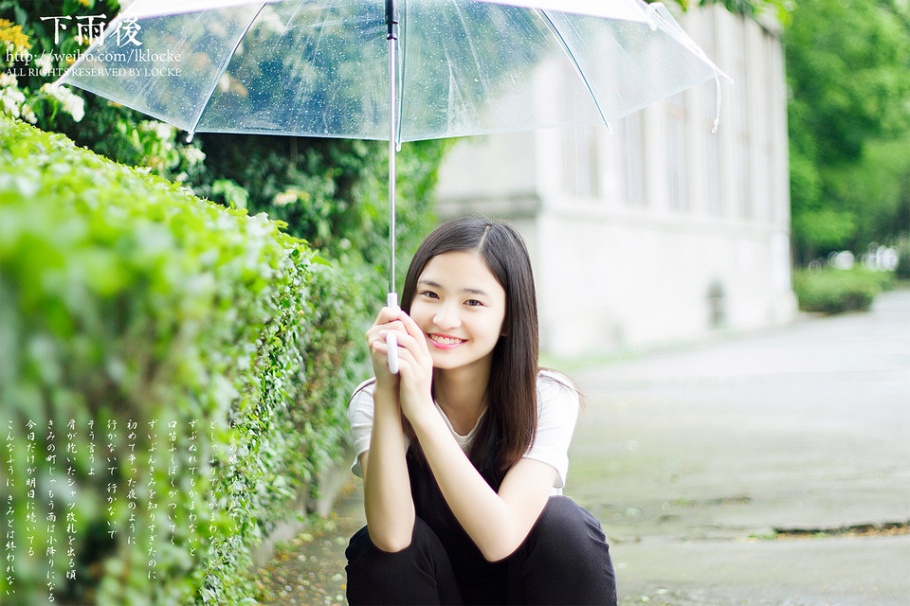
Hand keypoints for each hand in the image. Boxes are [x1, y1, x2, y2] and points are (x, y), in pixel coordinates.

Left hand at [365, 307, 433, 421]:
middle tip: (383, 327)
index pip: (418, 334)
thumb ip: (410, 357)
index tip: (396, 316)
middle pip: (413, 337)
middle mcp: (425, 361)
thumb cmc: (414, 390)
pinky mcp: (412, 378)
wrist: (421, 411)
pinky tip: (377, 351)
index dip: (407, 323)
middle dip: (398, 329)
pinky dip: (388, 353)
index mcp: (426, 357)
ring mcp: (420, 369)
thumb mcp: (415, 370)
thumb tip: (398, 342)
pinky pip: (400, 360)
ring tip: (377, 338)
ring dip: (390, 340)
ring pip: (406, 347)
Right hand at [366, 306, 404, 393]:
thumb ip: (397, 326)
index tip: (405, 328)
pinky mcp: (377, 350)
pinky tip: (402, 356)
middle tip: (406, 347)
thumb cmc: (398, 359)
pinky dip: (402, 348)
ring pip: (398, 329)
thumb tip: (398, 309)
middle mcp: (372, 332)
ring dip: (407, 340)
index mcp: (377, 328)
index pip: (387, 311)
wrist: (392, 381)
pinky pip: (396, 341)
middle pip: (397, 321)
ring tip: (404, 352)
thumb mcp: (398, 341)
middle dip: (407, 332)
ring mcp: (373, 341)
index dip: (397, 315)